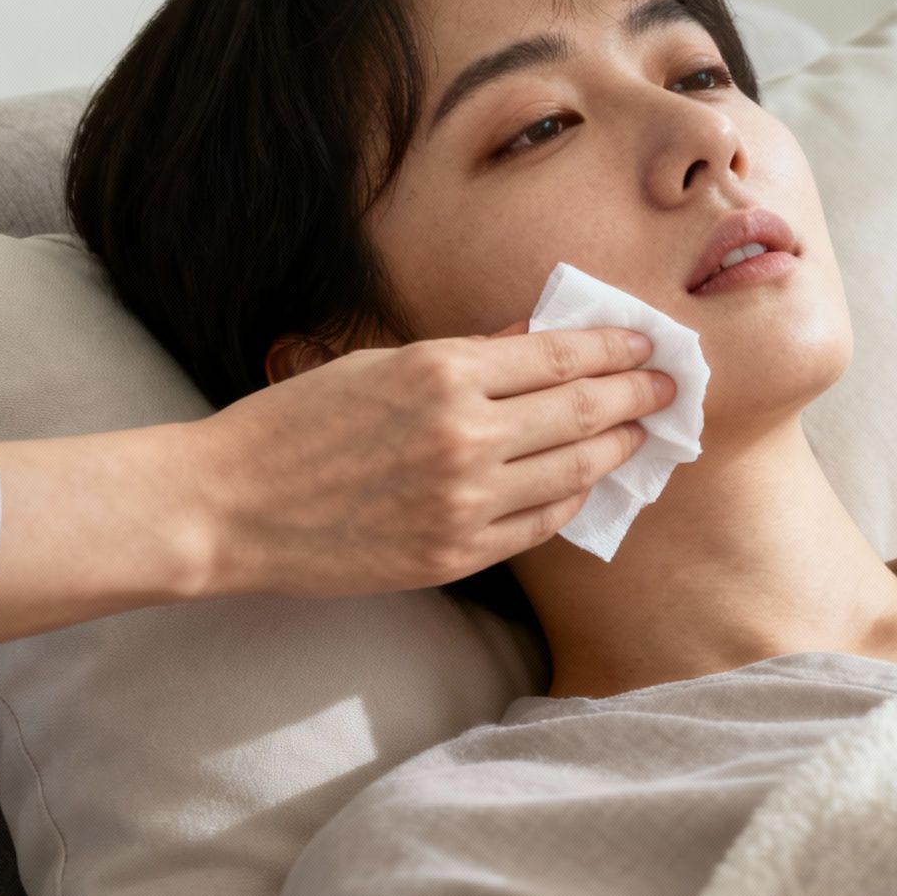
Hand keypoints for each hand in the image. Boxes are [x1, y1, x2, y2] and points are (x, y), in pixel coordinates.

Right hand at [0, 323, 674, 646]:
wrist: (227, 508)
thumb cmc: (293, 425)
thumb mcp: (376, 364)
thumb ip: (463, 356)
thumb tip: (534, 342)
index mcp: (442, 374)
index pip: (558, 355)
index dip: (612, 347)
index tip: (645, 343)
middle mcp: (464, 436)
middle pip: (581, 410)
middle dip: (635, 394)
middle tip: (669, 386)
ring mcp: (463, 501)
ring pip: (571, 470)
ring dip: (616, 448)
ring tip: (641, 434)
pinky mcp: (454, 553)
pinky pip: (538, 524)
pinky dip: (570, 499)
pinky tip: (587, 484)